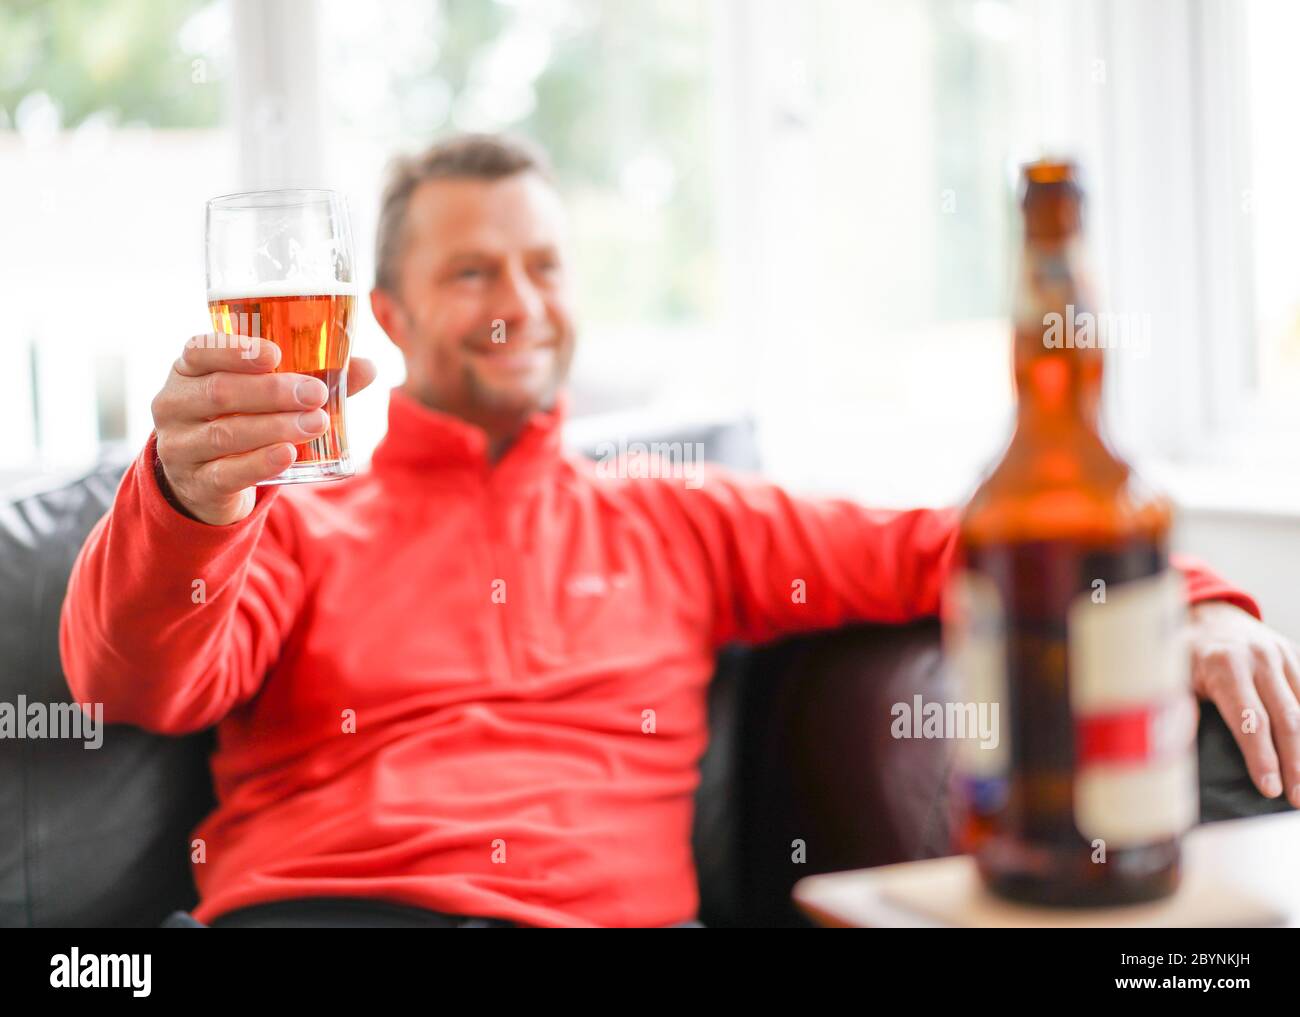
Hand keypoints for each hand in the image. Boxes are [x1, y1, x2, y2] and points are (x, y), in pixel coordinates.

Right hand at [151, 334, 377, 525]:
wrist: (206, 480)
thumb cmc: (240, 419)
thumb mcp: (262, 395)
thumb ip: (311, 377)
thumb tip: (369, 367)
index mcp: (187, 370)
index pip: (200, 350)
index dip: (235, 350)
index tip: (276, 354)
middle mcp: (174, 405)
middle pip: (220, 392)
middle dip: (272, 392)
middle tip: (316, 393)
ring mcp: (180, 446)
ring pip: (225, 433)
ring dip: (275, 427)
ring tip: (316, 423)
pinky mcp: (196, 482)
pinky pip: (227, 472)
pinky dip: (259, 462)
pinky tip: (288, 454)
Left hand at [1188, 599, 1299, 806]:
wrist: (1209, 614)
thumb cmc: (1184, 651)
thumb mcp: (1168, 673)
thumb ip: (1175, 707)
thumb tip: (1173, 742)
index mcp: (1224, 664)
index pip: (1249, 720)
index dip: (1261, 757)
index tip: (1269, 788)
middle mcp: (1258, 658)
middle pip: (1286, 719)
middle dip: (1295, 763)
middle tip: (1297, 798)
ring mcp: (1281, 656)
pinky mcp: (1294, 657)